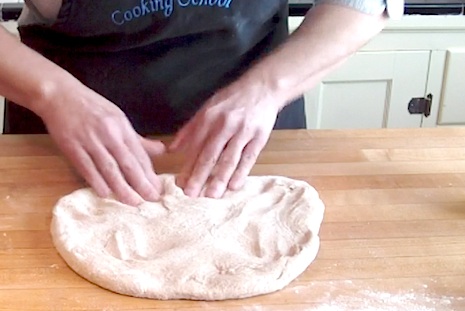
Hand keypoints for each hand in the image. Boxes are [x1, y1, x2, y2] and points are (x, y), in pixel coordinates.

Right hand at [40, 85, 164, 205]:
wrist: (60, 95)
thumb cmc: (92, 107)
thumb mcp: (118, 118)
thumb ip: (138, 138)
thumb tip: (161, 150)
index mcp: (122, 127)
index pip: (139, 154)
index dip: (149, 173)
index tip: (157, 188)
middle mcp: (109, 134)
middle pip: (128, 163)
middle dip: (141, 183)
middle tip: (151, 199)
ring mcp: (90, 140)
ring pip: (109, 168)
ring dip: (122, 187)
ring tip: (132, 202)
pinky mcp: (71, 146)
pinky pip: (87, 167)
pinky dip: (96, 181)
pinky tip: (106, 193)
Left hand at [170, 84, 280, 197]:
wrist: (263, 87)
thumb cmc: (233, 99)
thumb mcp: (208, 107)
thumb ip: (190, 129)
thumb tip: (172, 149)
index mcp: (209, 117)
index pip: (195, 146)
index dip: (187, 165)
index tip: (179, 183)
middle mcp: (225, 124)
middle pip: (210, 154)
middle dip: (199, 176)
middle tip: (190, 194)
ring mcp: (243, 131)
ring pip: (229, 158)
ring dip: (219, 178)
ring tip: (211, 195)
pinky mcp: (259, 137)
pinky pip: (249, 157)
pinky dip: (241, 172)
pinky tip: (234, 185)